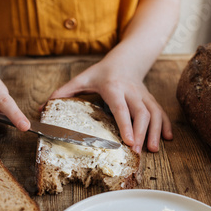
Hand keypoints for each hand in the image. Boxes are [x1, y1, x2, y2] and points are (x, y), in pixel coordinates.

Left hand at [50, 61, 172, 152]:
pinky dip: (166, 125)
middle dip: (141, 132)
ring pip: (154, 113)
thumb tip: (43, 106)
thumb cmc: (102, 72)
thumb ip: (63, 92)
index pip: (121, 108)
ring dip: (155, 131)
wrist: (126, 59)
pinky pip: (161, 112)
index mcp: (113, 88)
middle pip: (141, 112)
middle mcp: (131, 92)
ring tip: (153, 149)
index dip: (125, 124)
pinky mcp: (151, 99)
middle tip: (137, 151)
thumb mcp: (82, 79)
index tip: (128, 141)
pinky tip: (168, 138)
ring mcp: (143, 96)